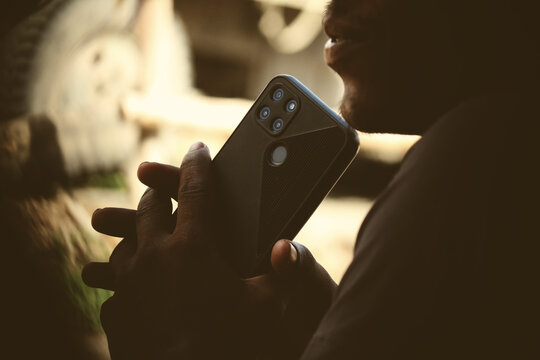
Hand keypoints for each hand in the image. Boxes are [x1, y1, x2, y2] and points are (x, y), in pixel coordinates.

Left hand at [82, 142, 336, 358]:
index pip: (195, 188)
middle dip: (161, 193)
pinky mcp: (116, 310)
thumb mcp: (265, 307)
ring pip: (128, 242)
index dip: (198, 163)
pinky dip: (131, 276)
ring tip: (152, 237)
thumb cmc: (229, 344)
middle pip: (150, 207)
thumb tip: (287, 246)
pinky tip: (142, 285)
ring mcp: (129, 283)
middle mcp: (154, 255)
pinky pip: (119, 282)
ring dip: (140, 233)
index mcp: (193, 245)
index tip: (199, 149)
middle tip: (169, 192)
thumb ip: (281, 273)